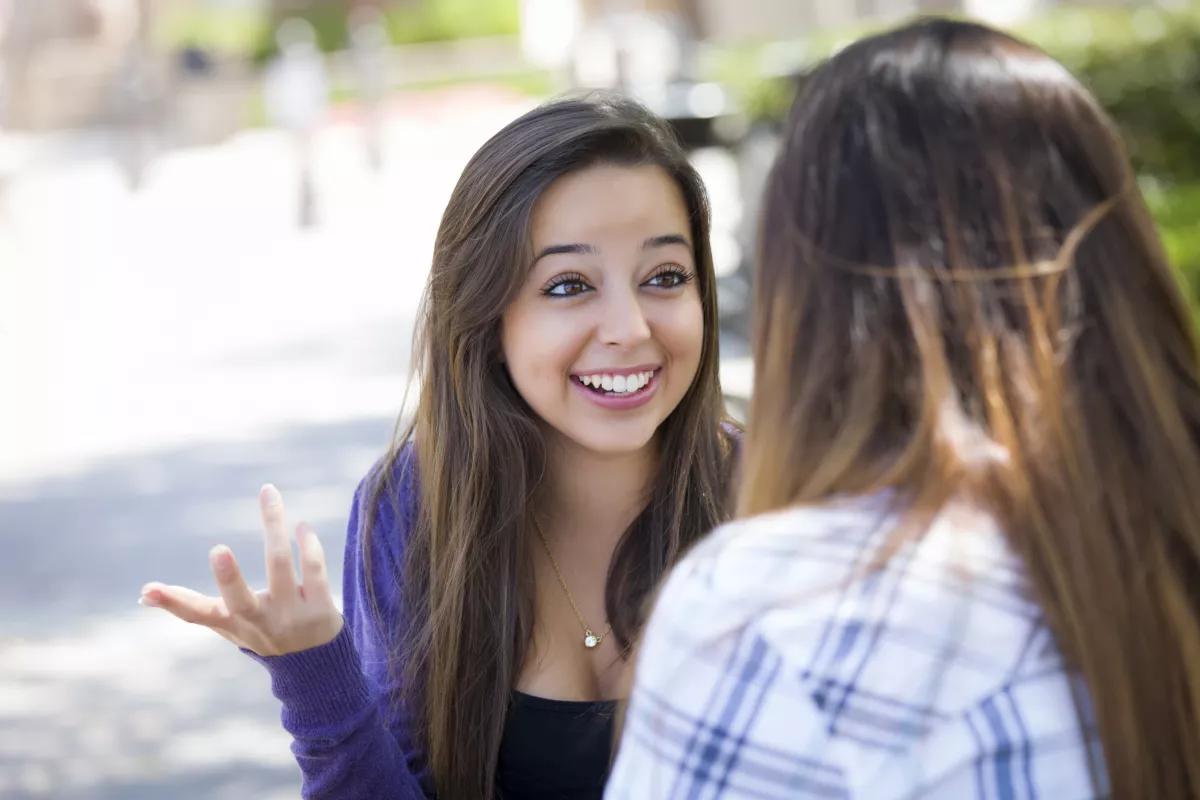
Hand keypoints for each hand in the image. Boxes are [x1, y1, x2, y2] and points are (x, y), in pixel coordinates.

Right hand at [140, 484, 343, 656]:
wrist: (318, 667)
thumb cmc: (263, 635)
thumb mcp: (228, 626)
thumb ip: (192, 609)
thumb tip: (144, 594)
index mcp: (234, 623)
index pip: (197, 615)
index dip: (173, 603)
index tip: (149, 590)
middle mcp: (260, 622)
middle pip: (241, 600)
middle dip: (228, 578)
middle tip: (217, 551)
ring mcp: (292, 617)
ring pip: (280, 567)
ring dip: (274, 527)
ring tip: (268, 494)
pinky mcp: (322, 610)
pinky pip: (314, 570)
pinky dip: (307, 544)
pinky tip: (301, 527)